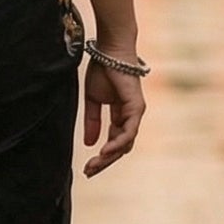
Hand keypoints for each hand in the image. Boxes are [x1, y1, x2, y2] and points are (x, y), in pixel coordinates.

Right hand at [83, 58, 145, 175]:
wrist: (109, 52)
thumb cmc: (102, 70)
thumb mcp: (93, 101)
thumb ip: (92, 122)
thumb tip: (90, 143)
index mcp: (120, 116)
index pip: (113, 142)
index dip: (101, 157)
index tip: (87, 168)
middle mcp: (130, 117)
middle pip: (121, 148)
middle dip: (105, 162)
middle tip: (89, 172)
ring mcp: (135, 113)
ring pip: (125, 144)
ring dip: (110, 156)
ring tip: (94, 164)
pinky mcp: (136, 108)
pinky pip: (129, 132)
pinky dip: (117, 143)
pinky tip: (105, 151)